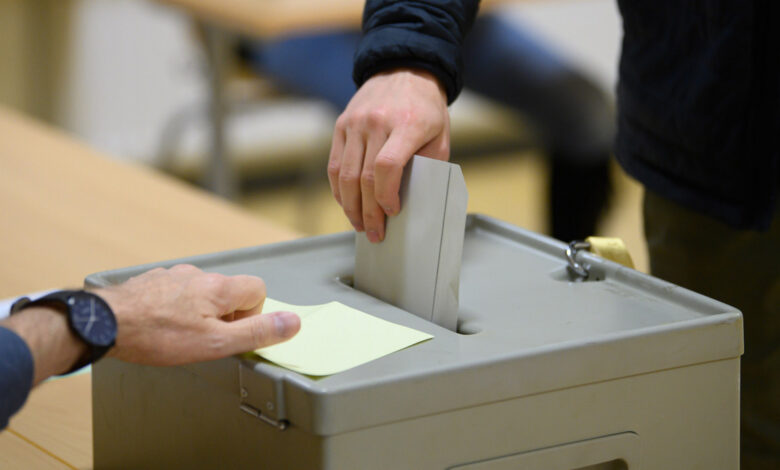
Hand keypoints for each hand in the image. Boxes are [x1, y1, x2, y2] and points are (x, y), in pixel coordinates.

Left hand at [96, 264, 299, 365]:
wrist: (105, 324)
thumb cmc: (158, 335)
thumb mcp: (215, 343)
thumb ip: (256, 333)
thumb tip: (292, 323)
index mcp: (218, 287)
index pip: (257, 289)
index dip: (251, 315)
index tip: (230, 333)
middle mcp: (198, 275)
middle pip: (228, 292)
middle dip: (223, 317)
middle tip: (202, 340)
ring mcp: (173, 276)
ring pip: (200, 293)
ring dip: (197, 313)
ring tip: (176, 335)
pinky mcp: (151, 282)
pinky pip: (176, 293)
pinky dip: (174, 309)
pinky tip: (159, 326)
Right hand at [328, 68, 449, 242]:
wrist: (405, 70)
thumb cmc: (427, 110)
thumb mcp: (440, 136)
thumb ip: (429, 166)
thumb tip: (413, 201)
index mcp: (407, 124)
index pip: (387, 166)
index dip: (386, 195)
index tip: (393, 211)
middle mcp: (376, 122)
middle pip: (363, 177)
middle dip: (369, 212)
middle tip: (374, 233)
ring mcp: (355, 123)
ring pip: (344, 175)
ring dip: (350, 206)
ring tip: (359, 224)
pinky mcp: (341, 125)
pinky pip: (334, 164)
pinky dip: (339, 189)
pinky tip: (347, 204)